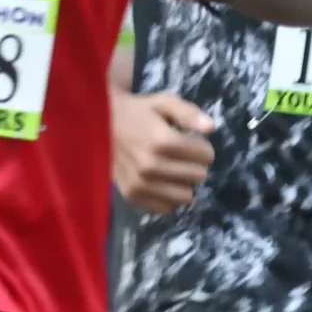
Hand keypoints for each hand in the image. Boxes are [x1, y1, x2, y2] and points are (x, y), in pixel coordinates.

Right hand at [112, 92, 216, 213]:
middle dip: (195, 165)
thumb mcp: (164, 103)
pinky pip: (166, 208)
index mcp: (162, 141)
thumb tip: (211, 128)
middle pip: (199, 176)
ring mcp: (140, 183)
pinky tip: (161, 182)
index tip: (191, 142)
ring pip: (186, 196)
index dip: (203, 147)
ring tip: (172, 170)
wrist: (100, 124)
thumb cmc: (137, 112)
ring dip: (184, 183)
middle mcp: (151, 166)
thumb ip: (189, 113)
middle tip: (181, 156)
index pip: (206, 156)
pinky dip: (168, 197)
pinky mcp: (132, 195)